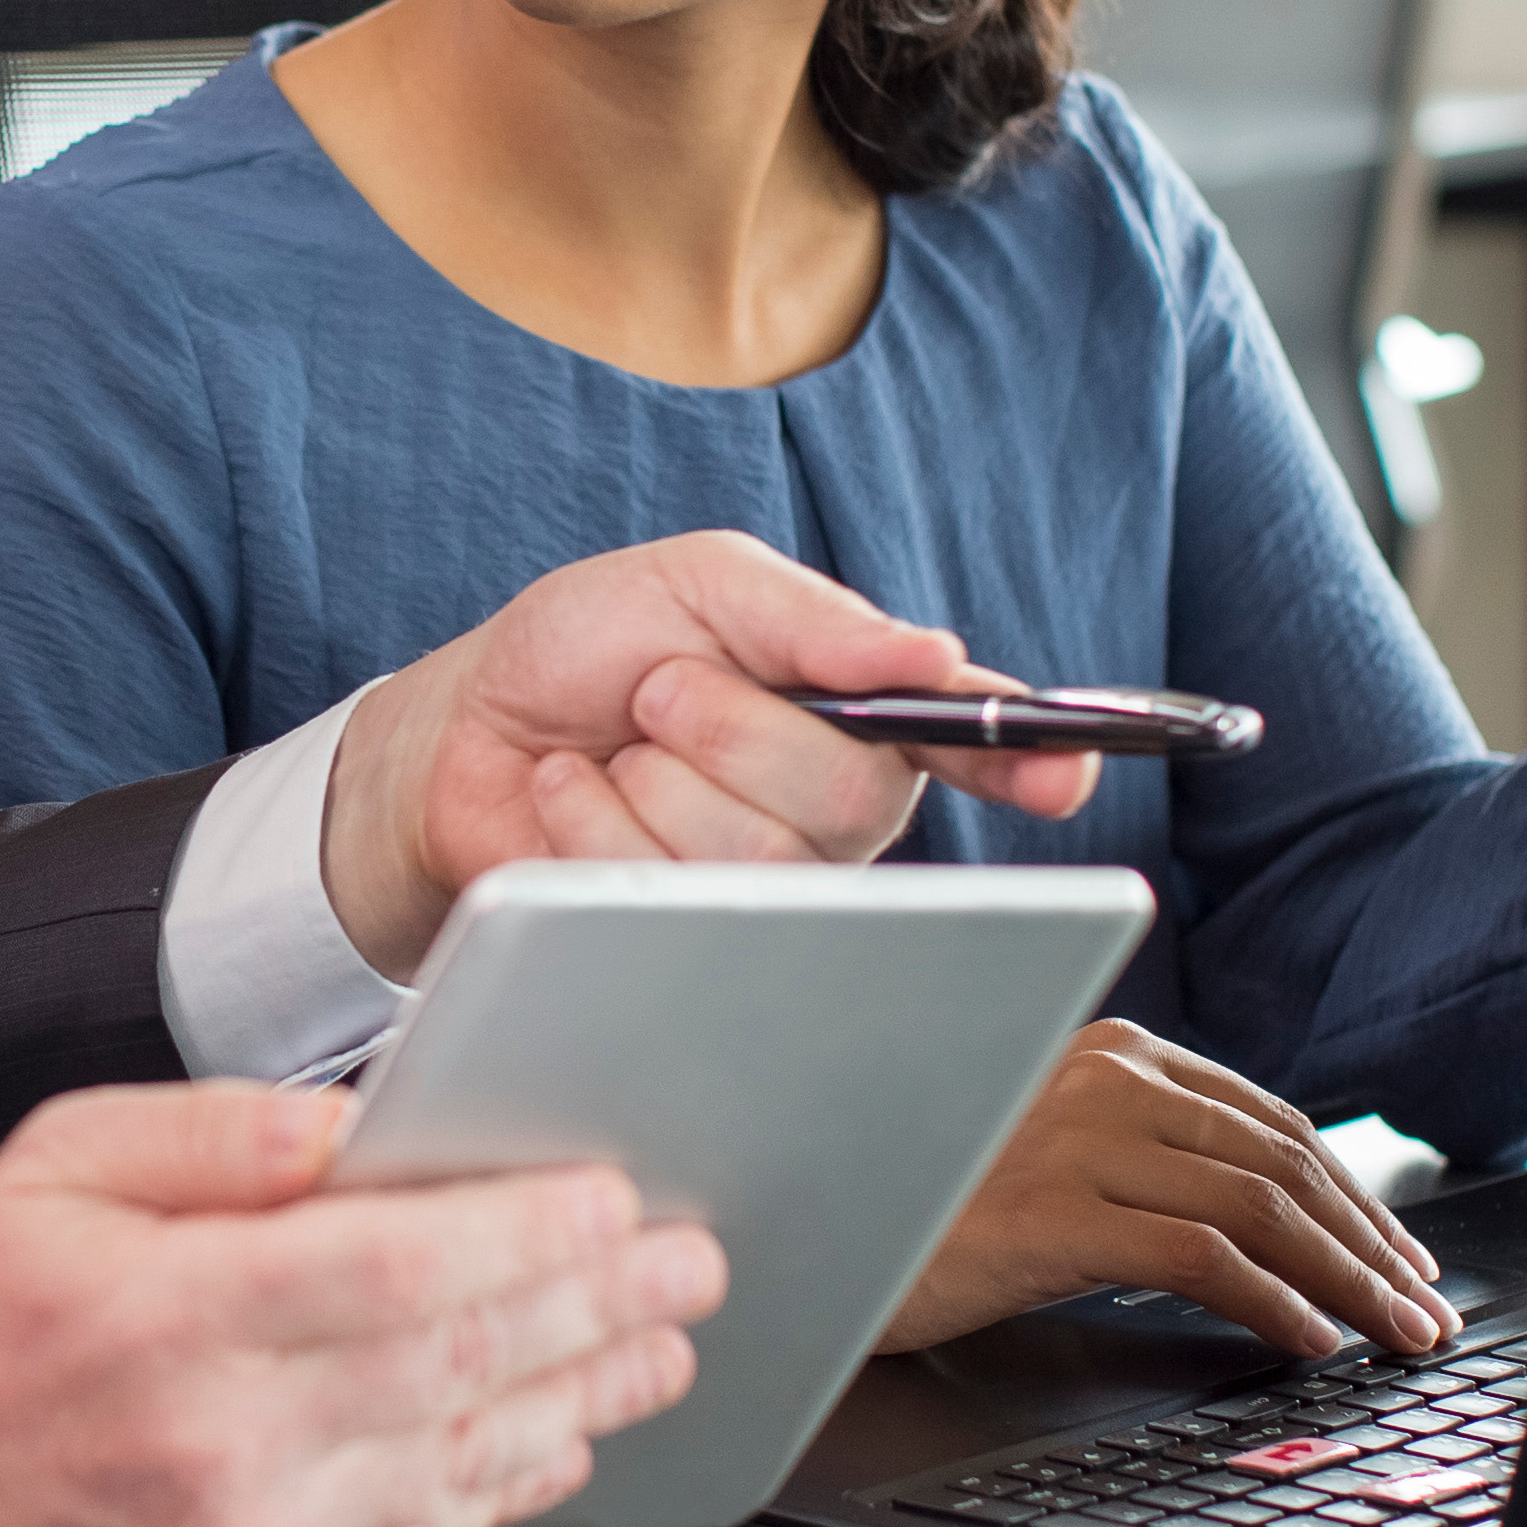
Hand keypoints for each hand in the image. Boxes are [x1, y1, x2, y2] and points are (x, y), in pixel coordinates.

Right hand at [0, 1083, 724, 1526]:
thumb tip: (351, 1128)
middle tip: (684, 1262)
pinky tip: (557, 1432)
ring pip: (460, 1463)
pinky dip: (504, 1485)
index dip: (521, 1235)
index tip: (608, 1200)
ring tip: (660, 1344)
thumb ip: (211, 1134)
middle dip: (594, 1307)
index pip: (392, 1269)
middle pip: (456, 1365)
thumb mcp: (60, 1158)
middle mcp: (219, 1438)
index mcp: (170, 1311)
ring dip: (581, 1398)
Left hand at [320, 529, 1101, 980]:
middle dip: (730, 724)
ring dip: (655, 773)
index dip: (1031, 759)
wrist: (461, 727)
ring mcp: (765, 889)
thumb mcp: (695, 585)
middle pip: (848, 798)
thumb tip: (933, 655)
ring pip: (758, 858)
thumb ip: (810, 619)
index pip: (975, 740)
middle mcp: (834, 813)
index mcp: (861, 716)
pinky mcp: (682, 942)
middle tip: (658, 690)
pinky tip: (572, 798)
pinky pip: (668, 897)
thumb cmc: (588, 650)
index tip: (1065, 771)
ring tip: (615, 744)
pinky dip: (595, 820)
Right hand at [874, 1023, 1453, 1357]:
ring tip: (1392, 1333)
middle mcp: (1096, 1075)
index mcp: (1102, 1048)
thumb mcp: (1048, 1157)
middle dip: (1369, 1243)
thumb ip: (1139, 1154)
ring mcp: (1074, 1137)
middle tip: (1420, 1308)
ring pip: (1258, 1208)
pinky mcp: (1053, 1208)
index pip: (1264, 1120)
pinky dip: (1274, 1302)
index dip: (1351, 1192)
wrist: (822, 1238)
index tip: (1398, 1254)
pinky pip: (1202, 1256)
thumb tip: (1272, 1215)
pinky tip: (1308, 1341)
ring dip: (1347, 1279)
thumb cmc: (934, 1206)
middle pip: (1278, 1162)